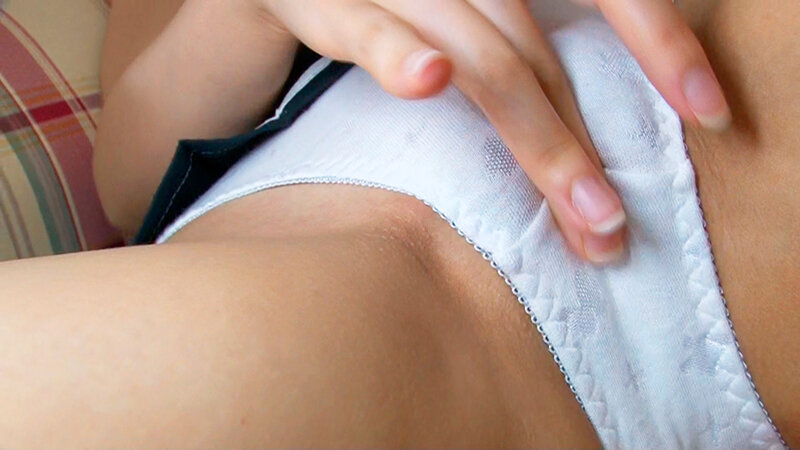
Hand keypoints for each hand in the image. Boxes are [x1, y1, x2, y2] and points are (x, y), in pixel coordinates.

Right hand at [258, 0, 729, 262]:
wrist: (264, 1)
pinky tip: (429, 80)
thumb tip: (580, 128)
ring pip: (474, 50)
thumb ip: (507, 54)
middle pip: (533, 43)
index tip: (705, 109)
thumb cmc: (371, 25)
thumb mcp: (452, 29)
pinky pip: (359, 25)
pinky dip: (393, 51)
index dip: (657, 36)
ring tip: (577, 207)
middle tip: (610, 226)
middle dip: (577, 139)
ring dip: (531, 133)